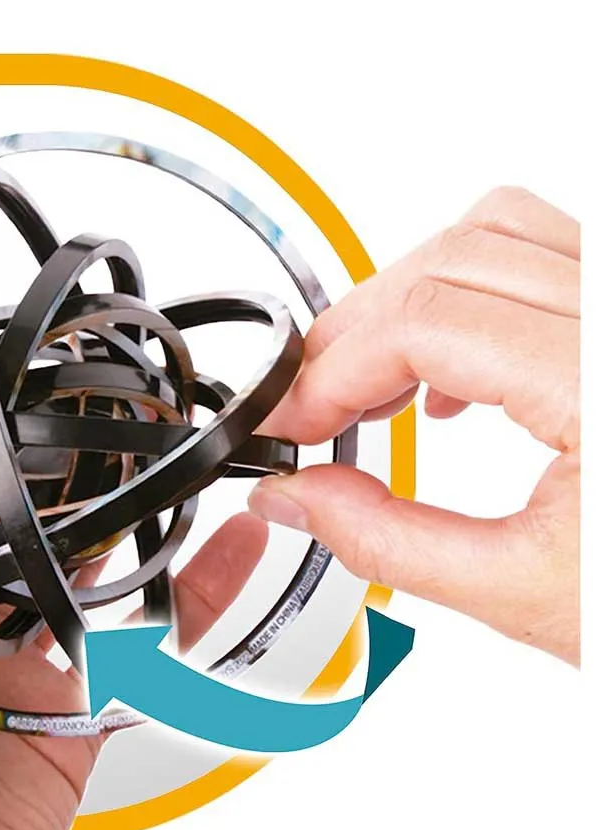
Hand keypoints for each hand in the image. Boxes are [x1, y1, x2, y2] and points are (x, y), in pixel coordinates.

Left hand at [0, 344, 267, 829]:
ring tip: (172, 458)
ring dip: (126, 521)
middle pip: (10, 523)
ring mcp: (7, 666)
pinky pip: (135, 641)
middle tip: (110, 408)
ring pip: (78, 573)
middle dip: (58, 470)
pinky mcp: (66, 710)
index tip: (6, 375)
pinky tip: (223, 552)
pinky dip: (185, 597)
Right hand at [250, 187, 579, 662]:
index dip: (334, 369)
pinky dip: (465, 293)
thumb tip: (298, 499)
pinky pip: (538, 251)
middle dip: (355, 330)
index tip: (294, 419)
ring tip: (372, 379)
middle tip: (314, 401)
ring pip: (493, 232)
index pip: (428, 323)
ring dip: (407, 298)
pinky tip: (448, 373)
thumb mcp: (522, 593)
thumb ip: (385, 541)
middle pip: (450, 258)